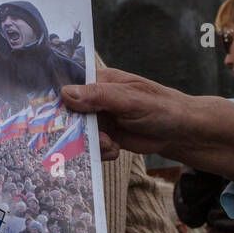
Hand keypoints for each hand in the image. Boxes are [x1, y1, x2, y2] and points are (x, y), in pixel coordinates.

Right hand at [60, 67, 183, 158]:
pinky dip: (100, 151)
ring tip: (109, 144)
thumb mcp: (129, 99)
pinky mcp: (105, 136)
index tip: (53, 116)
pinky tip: (115, 149)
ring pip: (80, 134)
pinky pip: (91, 146)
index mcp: (99, 81)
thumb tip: (66, 92)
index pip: (70, 86)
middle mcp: (95, 99)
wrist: (180, 132)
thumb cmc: (160, 107)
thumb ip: (99, 96)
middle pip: (70, 114)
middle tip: (90, 137)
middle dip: (77, 129)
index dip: (59, 100)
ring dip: (91, 143)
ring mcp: (100, 119)